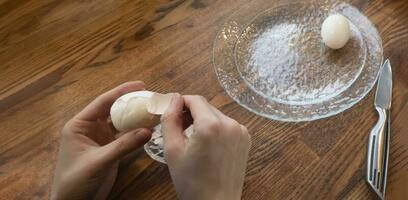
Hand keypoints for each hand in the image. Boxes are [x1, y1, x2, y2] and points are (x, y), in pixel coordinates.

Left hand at [51, 81, 151, 199]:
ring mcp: (101, 139)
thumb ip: (122, 146)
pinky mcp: (110, 149)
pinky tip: (149, 127)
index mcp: (80, 125)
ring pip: (120, 122)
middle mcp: (90, 128)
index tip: (140, 84)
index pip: (102, 102)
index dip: (121, 92)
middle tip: (151, 95)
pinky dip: (136, 131)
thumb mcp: (98, 161)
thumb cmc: (76, 180)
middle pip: (113, 109)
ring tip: (153, 108)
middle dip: (131, 102)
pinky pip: (125, 136)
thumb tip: (147, 131)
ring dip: (135, 116)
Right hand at [161, 95, 250, 199]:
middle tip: (178, 128)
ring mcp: (241, 132)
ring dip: (203, 120)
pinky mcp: (245, 139)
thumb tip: (173, 98)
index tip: (171, 112)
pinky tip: (207, 145)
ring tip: (192, 139)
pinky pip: (226, 125)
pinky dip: (215, 129)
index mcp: (211, 125)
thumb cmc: (191, 182)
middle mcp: (230, 124)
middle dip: (191, 113)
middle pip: (206, 107)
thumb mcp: (172, 149)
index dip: (180, 103)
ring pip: (216, 115)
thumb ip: (170, 119)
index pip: (195, 100)